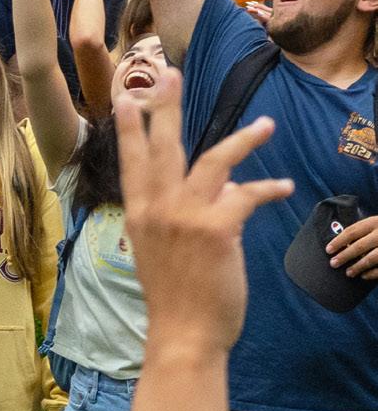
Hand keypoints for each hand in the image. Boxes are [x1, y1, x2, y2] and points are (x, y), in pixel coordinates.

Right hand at [114, 65, 292, 359]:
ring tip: (266, 126)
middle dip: (168, 107)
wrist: (183, 336)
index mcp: (140, 214)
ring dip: (244, 140)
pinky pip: (247, 195)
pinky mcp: (217, 227)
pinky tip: (283, 186)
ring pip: (216, 160)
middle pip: (165, 146)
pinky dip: (268, 189)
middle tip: (172, 74)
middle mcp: (159, 207)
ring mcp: (187, 214)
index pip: (131, 162)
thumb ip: (174, 215)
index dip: (129, 129)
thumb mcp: (157, 251)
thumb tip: (215, 187)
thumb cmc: (173, 300)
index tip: (126, 98)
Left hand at [327, 213, 377, 278]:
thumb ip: (363, 231)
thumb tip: (343, 243)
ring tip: (347, 273)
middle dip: (345, 256)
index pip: (352, 231)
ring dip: (357, 266)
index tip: (328, 249)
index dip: (339, 241)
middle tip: (333, 263)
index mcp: (374, 222)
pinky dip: (371, 273)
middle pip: (359, 245)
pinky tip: (363, 276)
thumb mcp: (375, 224)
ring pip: (370, 258)